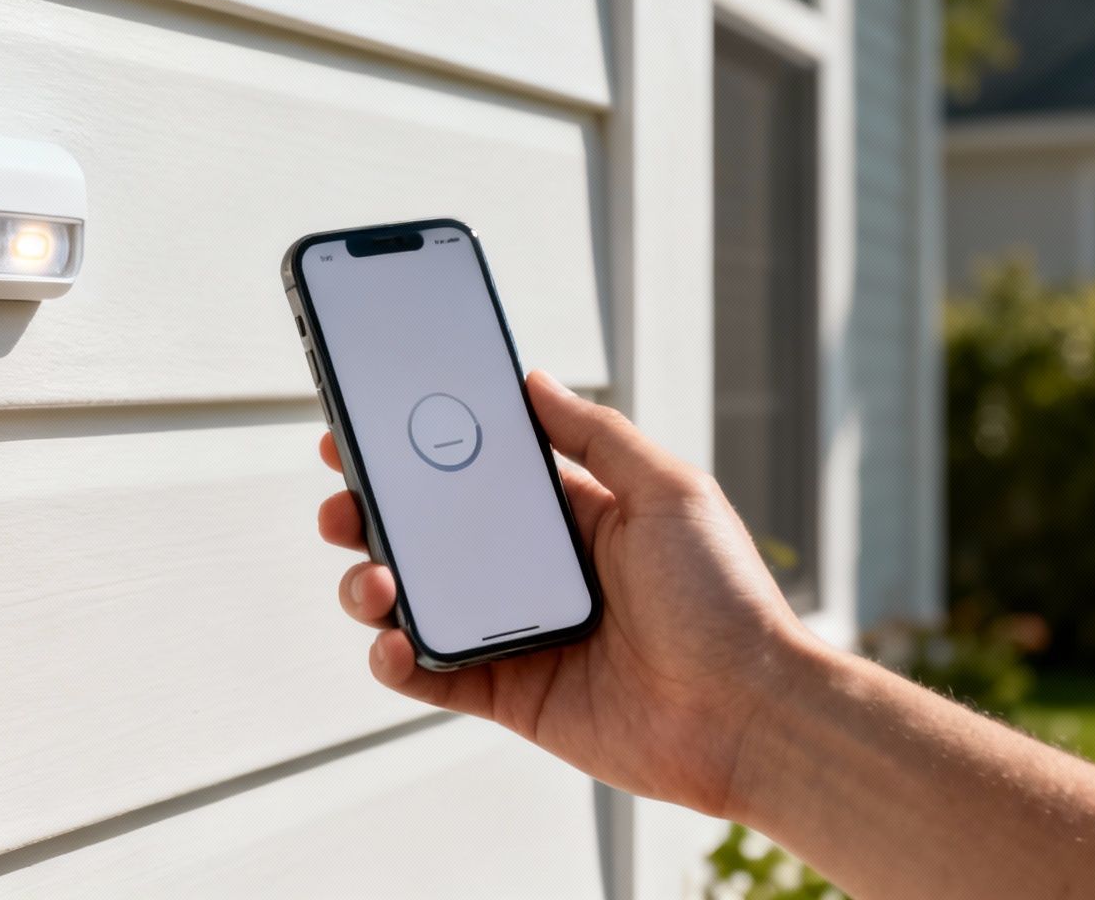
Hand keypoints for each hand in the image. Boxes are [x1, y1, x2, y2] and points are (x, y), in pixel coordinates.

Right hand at [319, 369, 810, 815]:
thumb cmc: (726, 601)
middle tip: (342, 506)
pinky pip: (429, 675)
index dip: (411, 455)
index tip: (359, 433)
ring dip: (369, 585)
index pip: (470, 475)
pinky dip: (394, 659)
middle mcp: (530, 573)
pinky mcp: (507, 695)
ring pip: (412, 601)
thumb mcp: (669, 490)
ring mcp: (513, 635)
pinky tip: (393, 641)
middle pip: (424, 537)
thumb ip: (595, 434)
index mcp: (566, 518)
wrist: (751, 713)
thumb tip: (533, 379)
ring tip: (372, 580)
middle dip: (368, 516)